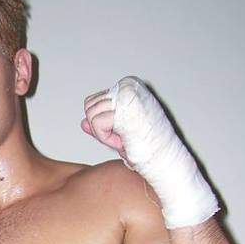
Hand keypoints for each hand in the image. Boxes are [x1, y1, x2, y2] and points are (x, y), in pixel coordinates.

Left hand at [82, 77, 217, 228]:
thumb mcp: (117, 132)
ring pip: (91, 115)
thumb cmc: (145, 146)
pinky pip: (96, 123)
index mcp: (128, 86)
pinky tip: (122, 139)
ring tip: (124, 138)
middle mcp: (128, 85)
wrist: (161, 158)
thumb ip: (100, 125)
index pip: (92, 101)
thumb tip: (83, 123)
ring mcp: (127, 94)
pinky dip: (105, 137)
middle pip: (89, 106)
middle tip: (122, 137)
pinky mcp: (125, 107)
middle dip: (100, 128)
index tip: (120, 131)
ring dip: (104, 133)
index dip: (101, 123)